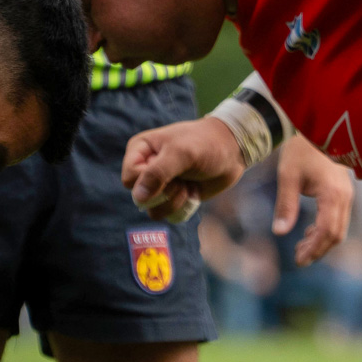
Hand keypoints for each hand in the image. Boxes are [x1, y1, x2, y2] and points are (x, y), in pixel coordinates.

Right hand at [121, 117, 244, 220]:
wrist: (231, 152)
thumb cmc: (205, 144)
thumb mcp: (181, 153)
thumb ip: (157, 173)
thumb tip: (139, 198)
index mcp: (140, 150)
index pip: (129, 179)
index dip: (147, 180)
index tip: (168, 167)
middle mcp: (145, 169)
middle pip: (140, 199)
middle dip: (165, 192)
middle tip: (182, 177)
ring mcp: (159, 186)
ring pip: (154, 211)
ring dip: (176, 201)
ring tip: (188, 184)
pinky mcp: (173, 199)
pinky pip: (170, 217)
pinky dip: (184, 208)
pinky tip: (193, 192)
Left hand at [273, 136, 352, 264]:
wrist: (316, 128)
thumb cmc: (300, 150)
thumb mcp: (288, 176)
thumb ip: (286, 205)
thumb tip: (280, 232)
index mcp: (332, 194)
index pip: (327, 231)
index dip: (314, 249)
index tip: (298, 260)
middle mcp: (344, 196)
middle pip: (336, 234)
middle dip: (318, 250)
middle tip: (298, 259)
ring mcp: (347, 194)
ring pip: (339, 228)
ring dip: (321, 242)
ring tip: (300, 248)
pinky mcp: (343, 192)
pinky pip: (338, 219)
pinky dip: (325, 231)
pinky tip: (308, 232)